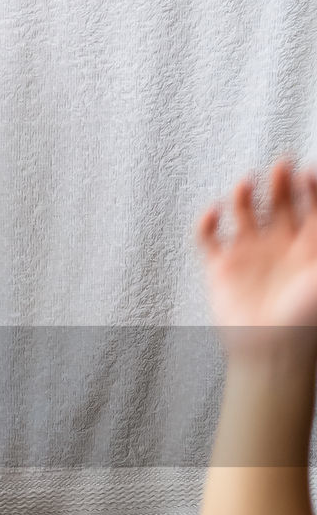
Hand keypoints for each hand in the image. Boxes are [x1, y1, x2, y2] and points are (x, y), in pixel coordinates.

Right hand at [197, 160, 316, 346]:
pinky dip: (207, 222)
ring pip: (243, 213)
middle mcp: (278, 247)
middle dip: (280, 181)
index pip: (311, 205)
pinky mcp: (221, 268)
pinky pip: (208, 238)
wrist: (272, 350)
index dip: (310, 186)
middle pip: (279, 203)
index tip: (308, 172)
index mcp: (309, 247)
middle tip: (281, 164)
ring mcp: (248, 256)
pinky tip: (214, 211)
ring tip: (246, 182)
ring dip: (244, 195)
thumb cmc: (306, 318)